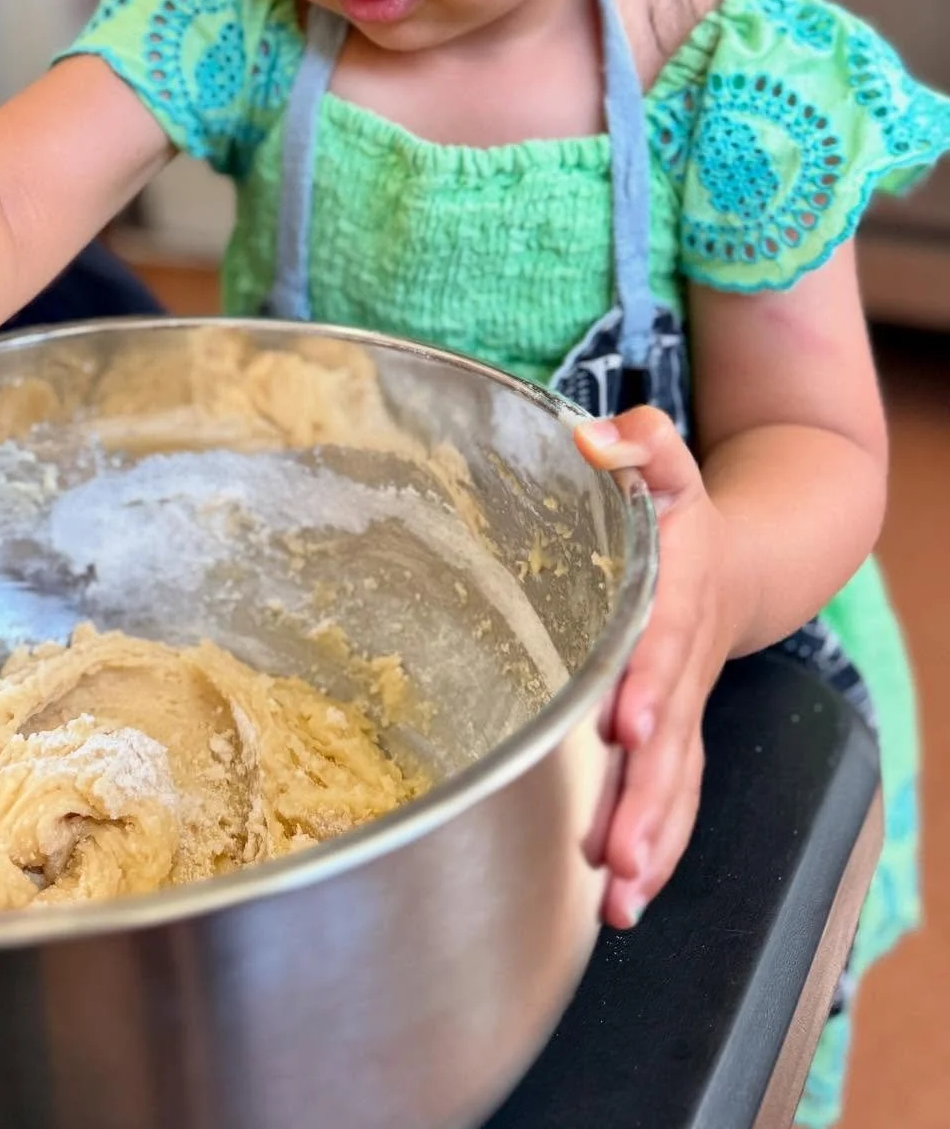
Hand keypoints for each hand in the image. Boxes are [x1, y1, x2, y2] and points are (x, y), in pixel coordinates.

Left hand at [575, 407, 732, 929]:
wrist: (744, 559)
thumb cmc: (678, 510)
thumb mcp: (664, 462)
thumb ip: (636, 443)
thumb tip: (592, 439)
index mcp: (676, 592)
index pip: (662, 640)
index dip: (648, 681)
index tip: (625, 724)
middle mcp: (684, 660)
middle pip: (671, 735)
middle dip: (646, 796)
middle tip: (618, 852)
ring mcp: (685, 706)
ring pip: (676, 781)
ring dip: (652, 838)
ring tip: (622, 894)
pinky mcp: (678, 737)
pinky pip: (676, 798)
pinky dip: (658, 848)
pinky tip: (627, 898)